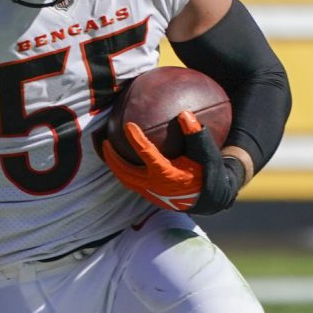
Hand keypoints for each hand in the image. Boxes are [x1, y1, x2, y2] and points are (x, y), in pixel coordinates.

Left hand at [98, 110, 244, 214]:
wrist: (207, 199)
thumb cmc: (207, 173)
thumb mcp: (207, 155)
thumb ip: (196, 136)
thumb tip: (185, 114)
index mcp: (167, 174)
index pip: (147, 155)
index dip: (136, 140)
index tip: (128, 125)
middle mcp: (154, 185)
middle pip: (125, 171)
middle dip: (112, 157)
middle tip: (104, 140)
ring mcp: (149, 192)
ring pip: (125, 179)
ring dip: (113, 165)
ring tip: (106, 150)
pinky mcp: (149, 195)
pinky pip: (130, 183)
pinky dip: (122, 171)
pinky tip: (120, 160)